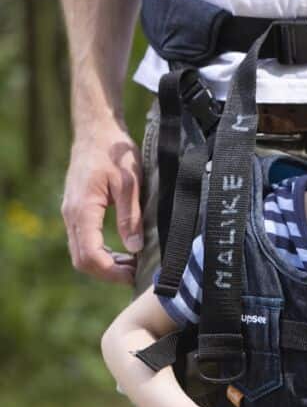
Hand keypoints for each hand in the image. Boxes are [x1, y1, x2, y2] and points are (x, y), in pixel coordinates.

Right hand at [61, 120, 142, 282]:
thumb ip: (131, 217)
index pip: (90, 254)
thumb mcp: (130, 184)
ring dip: (104, 265)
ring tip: (132, 265)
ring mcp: (71, 213)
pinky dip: (100, 253)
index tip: (133, 274)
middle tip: (135, 274)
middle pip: (81, 259)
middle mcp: (71, 214)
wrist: (97, 132)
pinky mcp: (76, 212)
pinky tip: (122, 253)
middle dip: (107, 273)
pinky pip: (83, 242)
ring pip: (80, 253)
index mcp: (83, 209)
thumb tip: (134, 248)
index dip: (111, 271)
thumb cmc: (115, 154)